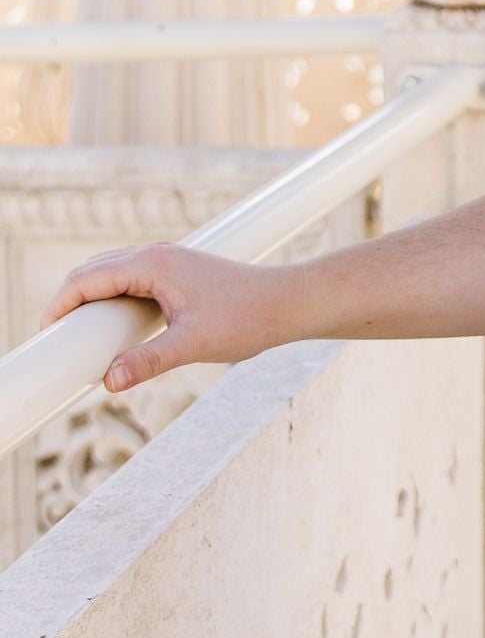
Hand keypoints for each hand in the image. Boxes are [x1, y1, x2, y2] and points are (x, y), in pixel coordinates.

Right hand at [38, 245, 301, 391]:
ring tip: (77, 336)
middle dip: (68, 301)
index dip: (60, 304)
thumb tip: (109, 382)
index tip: (46, 335)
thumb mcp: (194, 345)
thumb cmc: (247, 318)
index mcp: (153, 265)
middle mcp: (155, 256)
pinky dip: (109, 297)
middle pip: (92, 271)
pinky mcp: (175, 273)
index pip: (88, 278)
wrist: (287, 303)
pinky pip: (128, 279)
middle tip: (55, 340)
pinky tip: (110, 327)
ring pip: (110, 273)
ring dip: (88, 298)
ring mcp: (165, 262)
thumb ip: (149, 362)